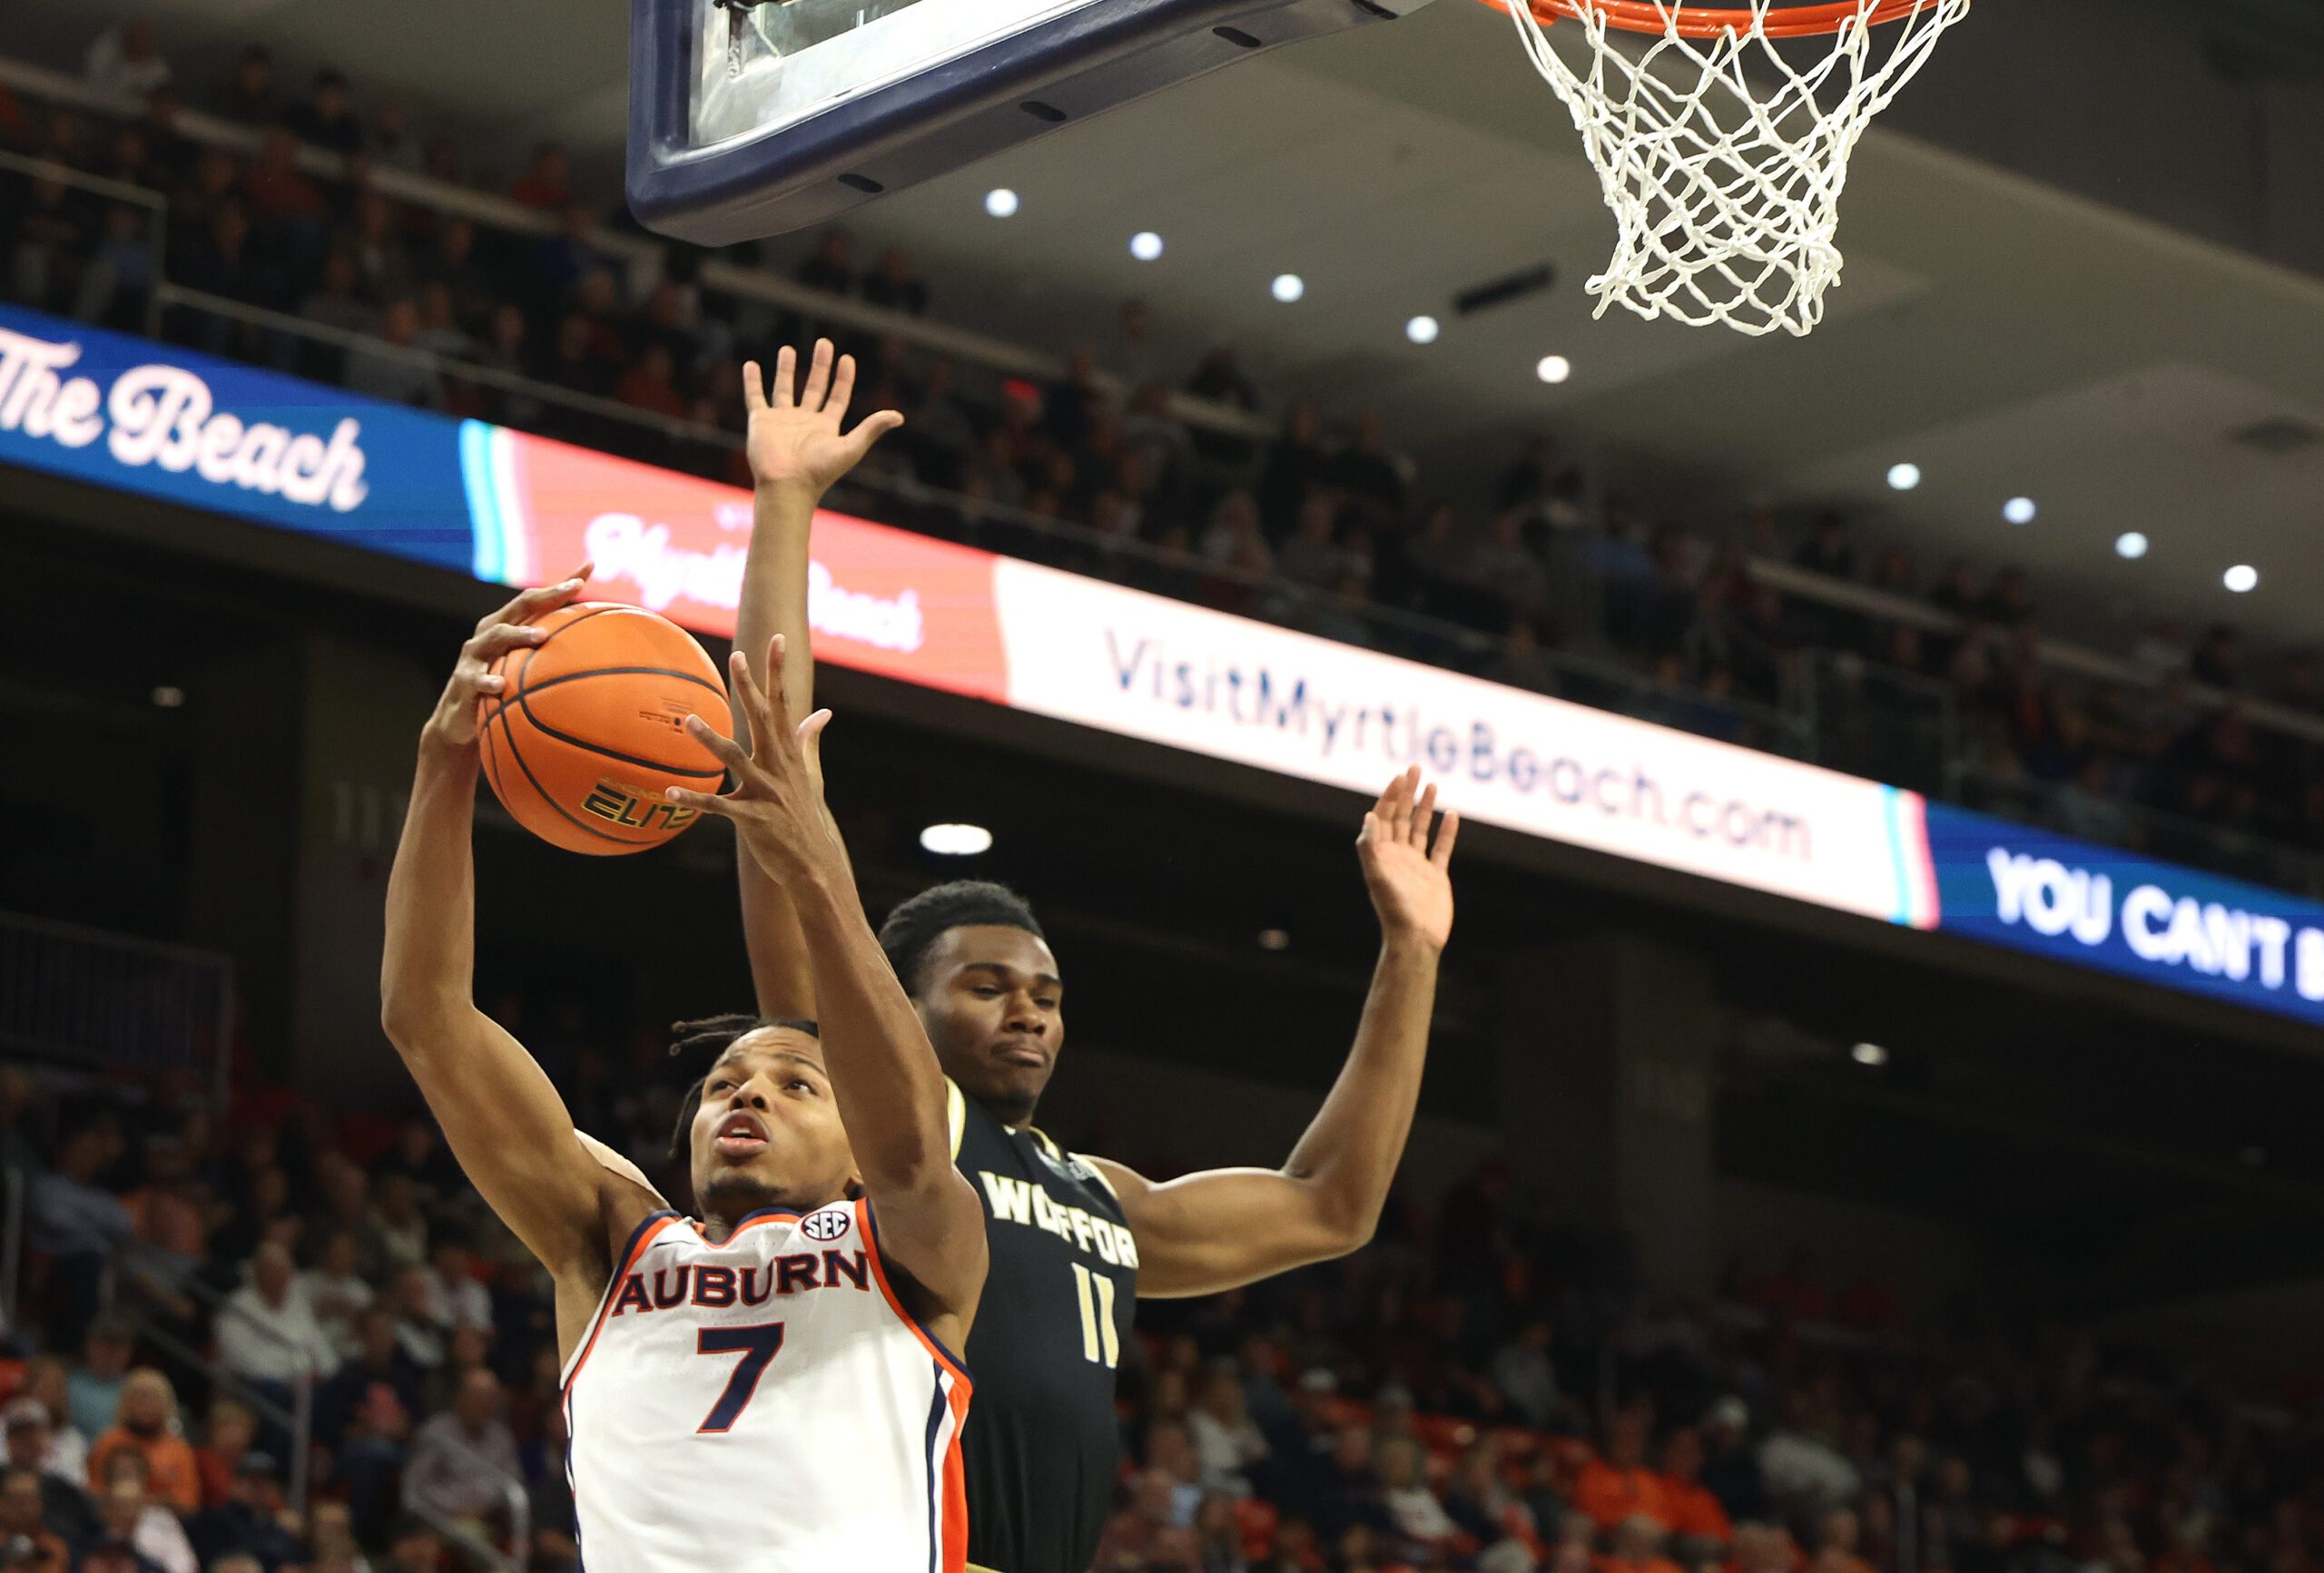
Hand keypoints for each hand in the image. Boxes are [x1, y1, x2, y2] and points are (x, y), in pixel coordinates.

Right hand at [424, 565, 590, 749]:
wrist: (460, 720)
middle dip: (546, 596)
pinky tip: (501, 686)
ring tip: (541, 636)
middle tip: (573, 589)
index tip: (589, 569)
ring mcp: (475, 654)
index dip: (561, 585)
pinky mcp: (463, 680)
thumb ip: (554, 659)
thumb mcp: (524, 672)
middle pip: (519, 607)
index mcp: (508, 626)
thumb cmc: (500, 687)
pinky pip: (476, 678)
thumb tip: (600, 657)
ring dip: (519, 634)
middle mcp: (490, 633)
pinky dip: (488, 680)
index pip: (537, 600)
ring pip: (496, 636)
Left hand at [667, 635, 839, 881]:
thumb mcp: (812, 775)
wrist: (814, 863)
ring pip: (734, 759)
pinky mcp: (752, 819)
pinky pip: (718, 807)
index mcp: (790, 754)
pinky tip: (669, 792)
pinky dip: (693, 801)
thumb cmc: (807, 816)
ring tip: (688, 720)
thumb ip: (810, 741)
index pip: (784, 704)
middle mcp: (778, 767)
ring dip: (710, 740)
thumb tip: (824, 713)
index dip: (779, 672)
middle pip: (762, 720)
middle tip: (736, 656)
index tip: (776, 640)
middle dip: (749, 687)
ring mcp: (766, 793)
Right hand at [743, 341, 903, 498]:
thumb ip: (872, 429)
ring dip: (786, 369)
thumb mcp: (851, 447)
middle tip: (824, 343)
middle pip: (814, 387)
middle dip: (820, 366)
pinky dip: (752, 382)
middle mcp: (804, 421)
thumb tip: (899, 417)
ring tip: (788, 349)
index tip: (847, 359)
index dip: (843, 378)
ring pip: (784, 389)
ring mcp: (782, 420)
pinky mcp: (761, 421)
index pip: (837, 397)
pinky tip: (751, 365)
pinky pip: (755, 397)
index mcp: (826, 427)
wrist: (786, 486)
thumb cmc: (819, 471)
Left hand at [1356, 766, 1457, 952]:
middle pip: (1401, 817)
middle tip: (1415, 767)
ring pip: (1420, 828)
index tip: (1400, 776)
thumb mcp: (1377, 877)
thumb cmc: (1393, 911)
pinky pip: (1442, 848)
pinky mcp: (1436, 876)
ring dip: (1425, 806)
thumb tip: (1369, 816)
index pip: (1384, 817)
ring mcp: (1417, 865)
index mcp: (1381, 854)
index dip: (1390, 796)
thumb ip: (1370, 848)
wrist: (1416, 940)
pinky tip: (1452, 814)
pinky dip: (1447, 831)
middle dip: (1407, 792)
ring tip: (1432, 784)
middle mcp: (1397, 856)